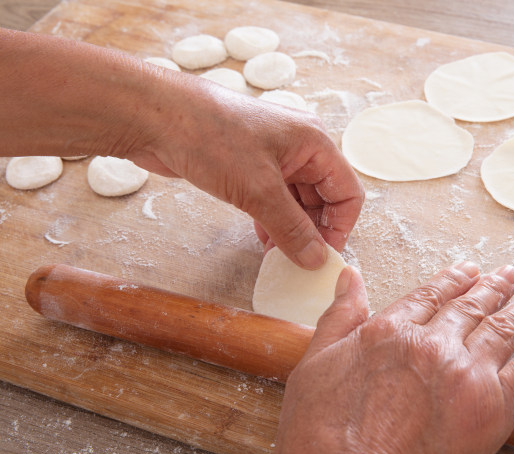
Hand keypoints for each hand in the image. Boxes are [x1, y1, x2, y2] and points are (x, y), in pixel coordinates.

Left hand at [127, 79, 362, 268]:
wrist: (154, 117)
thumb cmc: (210, 137)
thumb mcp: (258, 190)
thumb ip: (292, 228)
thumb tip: (316, 259)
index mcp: (314, 143)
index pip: (347, 192)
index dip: (340, 227)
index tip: (322, 257)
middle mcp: (298, 148)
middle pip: (323, 199)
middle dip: (314, 232)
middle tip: (300, 264)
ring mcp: (272, 157)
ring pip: (296, 202)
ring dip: (292, 231)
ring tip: (281, 259)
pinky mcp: (247, 167)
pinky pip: (271, 200)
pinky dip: (272, 222)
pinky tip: (264, 243)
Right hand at [274, 262, 513, 453]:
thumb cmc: (323, 440)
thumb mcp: (313, 366)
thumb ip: (338, 318)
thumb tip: (350, 278)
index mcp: (391, 331)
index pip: (429, 295)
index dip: (451, 280)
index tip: (467, 270)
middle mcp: (433, 343)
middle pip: (470, 306)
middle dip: (492, 286)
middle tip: (508, 274)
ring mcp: (467, 373)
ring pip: (505, 327)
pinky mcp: (495, 408)